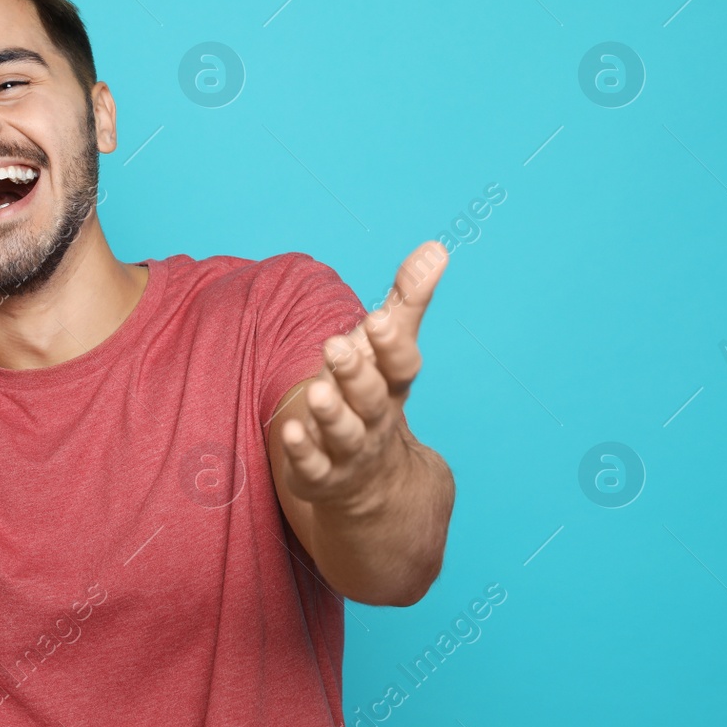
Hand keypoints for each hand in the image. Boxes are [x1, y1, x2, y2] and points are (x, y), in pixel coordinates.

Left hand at [276, 241, 447, 509]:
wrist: (372, 478)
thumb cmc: (375, 394)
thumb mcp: (390, 348)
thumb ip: (407, 300)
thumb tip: (436, 248)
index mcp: (393, 385)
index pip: (402, 365)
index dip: (391, 344)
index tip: (377, 319)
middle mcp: (376, 418)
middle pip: (372, 397)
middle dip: (356, 373)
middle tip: (336, 345)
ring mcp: (349, 450)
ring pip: (345, 434)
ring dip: (332, 414)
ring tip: (317, 392)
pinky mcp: (320, 475)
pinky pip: (314, 466)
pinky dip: (304, 452)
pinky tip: (290, 433)